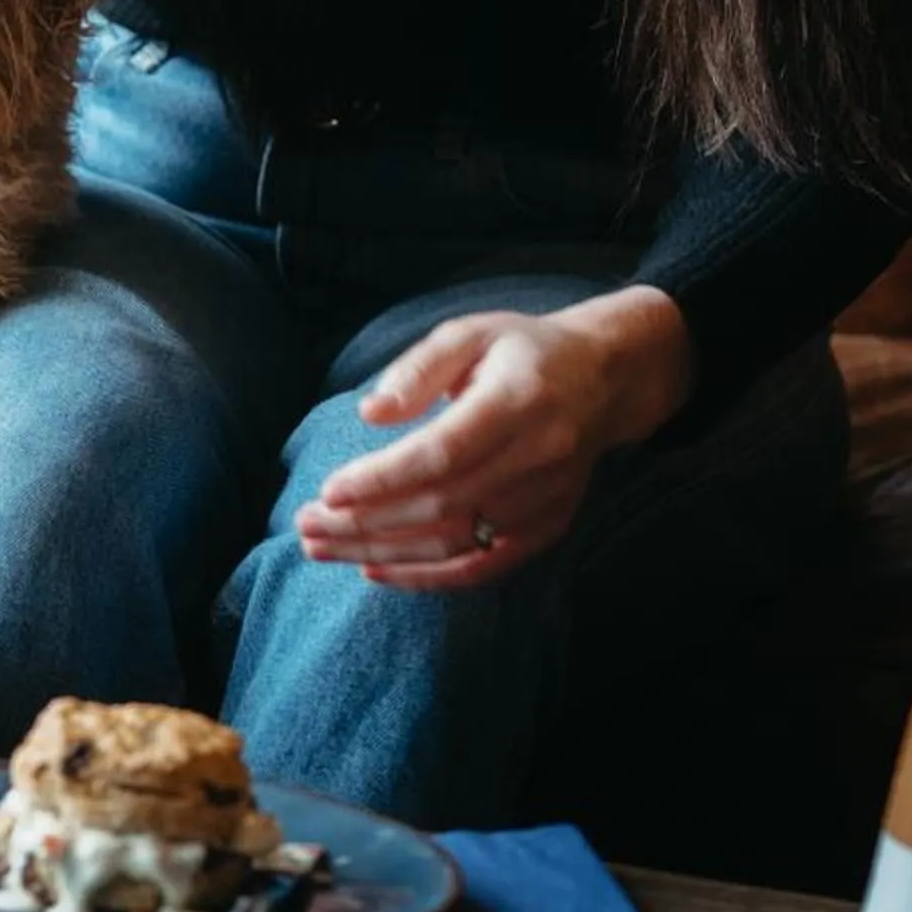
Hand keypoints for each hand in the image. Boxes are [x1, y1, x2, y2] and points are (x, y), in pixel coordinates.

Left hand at [298, 287, 694, 591]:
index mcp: (518, 400)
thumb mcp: (468, 333)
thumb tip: (370, 414)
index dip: (383, 479)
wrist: (606, 379)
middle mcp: (539, 455)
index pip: (443, 454)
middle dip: (365, 522)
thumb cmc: (522, 350)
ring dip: (381, 552)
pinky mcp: (548, 527)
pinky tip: (374, 570)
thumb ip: (417, 368)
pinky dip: (427, 578)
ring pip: (455, 542)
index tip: (329, 490)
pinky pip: (483, 566)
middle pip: (441, 505)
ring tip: (321, 547)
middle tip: (305, 524)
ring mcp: (547, 499)